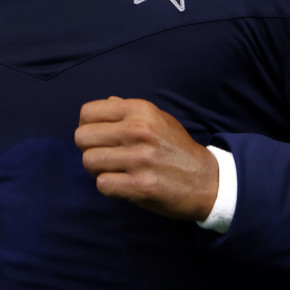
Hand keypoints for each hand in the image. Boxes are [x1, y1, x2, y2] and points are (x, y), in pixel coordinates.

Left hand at [75, 96, 217, 221]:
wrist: (207, 180)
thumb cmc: (177, 148)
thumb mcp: (159, 119)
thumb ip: (129, 110)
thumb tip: (105, 102)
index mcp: (140, 110)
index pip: (87, 112)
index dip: (86, 126)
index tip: (98, 137)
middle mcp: (138, 131)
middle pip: (82, 138)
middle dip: (88, 149)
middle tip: (104, 156)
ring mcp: (139, 159)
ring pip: (89, 161)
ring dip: (97, 169)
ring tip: (113, 170)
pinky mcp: (141, 186)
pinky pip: (102, 184)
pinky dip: (108, 186)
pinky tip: (122, 184)